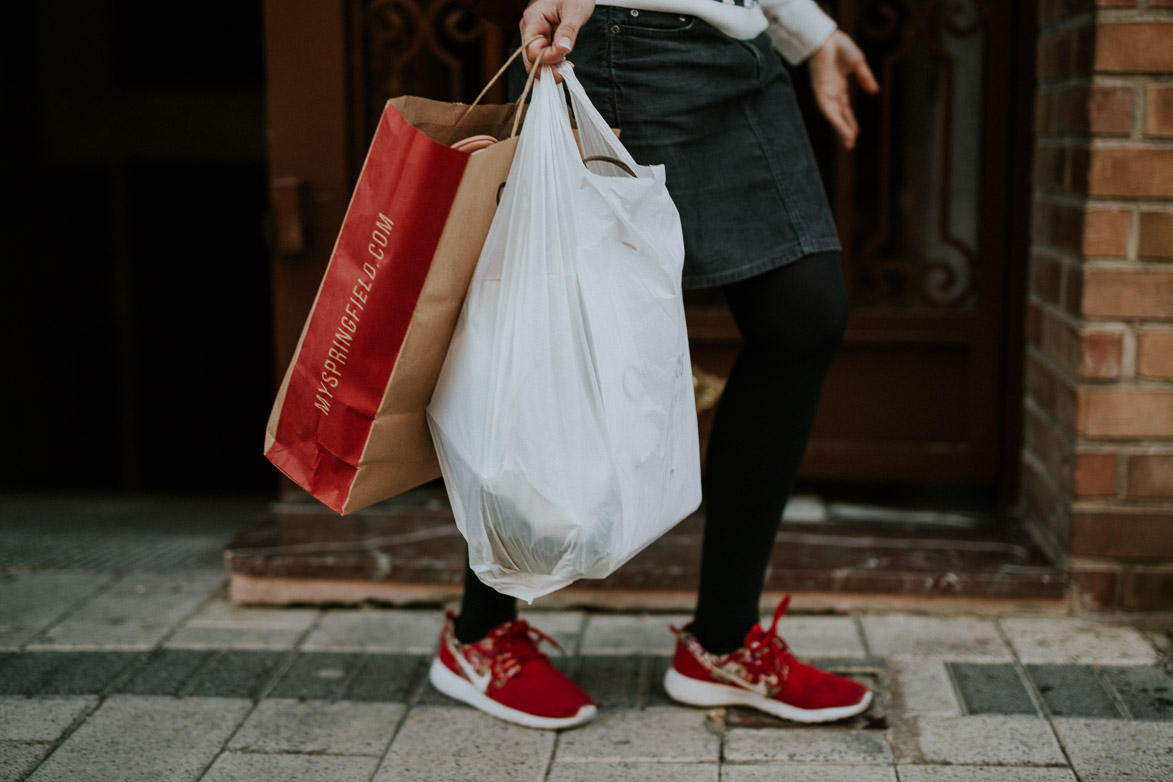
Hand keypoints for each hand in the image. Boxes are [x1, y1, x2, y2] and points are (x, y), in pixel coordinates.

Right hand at [521, 0, 595, 73]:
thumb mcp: (575, 11)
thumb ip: (568, 30)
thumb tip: (563, 48)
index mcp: (533, 20)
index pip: (533, 51)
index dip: (549, 58)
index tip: (567, 56)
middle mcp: (529, 29)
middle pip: (530, 61)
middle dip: (548, 70)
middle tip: (567, 70)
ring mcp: (533, 36)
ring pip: (535, 63)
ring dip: (551, 69)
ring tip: (567, 65)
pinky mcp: (541, 41)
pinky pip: (542, 59)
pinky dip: (553, 64)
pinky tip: (564, 61)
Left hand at [809, 30, 878, 149]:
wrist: (827, 36)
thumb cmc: (841, 46)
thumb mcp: (858, 64)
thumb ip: (865, 78)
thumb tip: (875, 92)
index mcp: (838, 87)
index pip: (845, 109)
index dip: (850, 121)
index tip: (855, 133)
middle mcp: (831, 92)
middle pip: (838, 115)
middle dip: (844, 130)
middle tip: (850, 145)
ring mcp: (825, 92)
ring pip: (833, 116)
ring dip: (840, 129)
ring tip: (848, 142)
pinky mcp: (820, 90)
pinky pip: (828, 109)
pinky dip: (835, 120)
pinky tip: (841, 130)